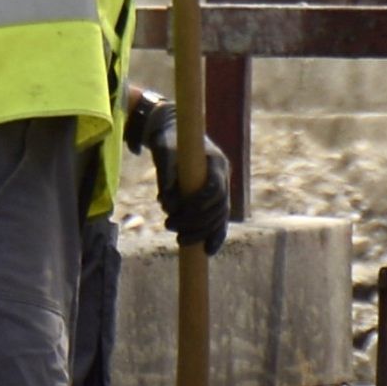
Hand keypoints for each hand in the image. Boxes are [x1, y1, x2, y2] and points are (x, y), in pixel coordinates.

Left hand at [129, 100, 233, 254]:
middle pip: (218, 206)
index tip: (182, 212)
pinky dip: (214, 236)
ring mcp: (222, 187)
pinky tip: (207, 251)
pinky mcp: (216, 198)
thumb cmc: (167, 140)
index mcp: (215, 160)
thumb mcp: (163, 151)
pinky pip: (219, 220)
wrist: (173, 134)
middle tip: (170, 227)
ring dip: (200, 232)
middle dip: (196, 222)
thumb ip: (166, 172)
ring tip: (178, 238)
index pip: (214, 187)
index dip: (201, 203)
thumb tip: (167, 199)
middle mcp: (223, 175)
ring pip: (219, 217)